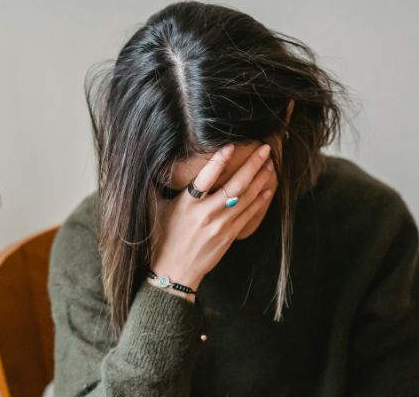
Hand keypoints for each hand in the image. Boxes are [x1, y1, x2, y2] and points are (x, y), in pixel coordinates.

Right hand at [149, 142, 275, 300]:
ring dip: (260, 179)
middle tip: (265, 149)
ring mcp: (220, 226)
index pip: (205, 178)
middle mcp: (206, 214)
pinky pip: (248, 214)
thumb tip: (149, 165)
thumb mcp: (153, 210)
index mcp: (187, 205)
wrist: (175, 272)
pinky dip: (260, 200)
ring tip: (270, 164)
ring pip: (246, 198)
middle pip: (235, 186)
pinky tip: (267, 188)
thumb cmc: (162, 239)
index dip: (218, 161)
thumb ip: (154, 187)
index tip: (230, 146)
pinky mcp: (229, 236)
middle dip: (252, 165)